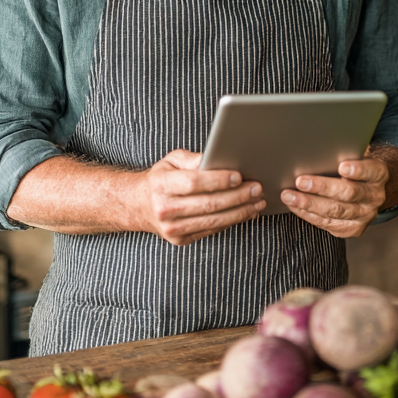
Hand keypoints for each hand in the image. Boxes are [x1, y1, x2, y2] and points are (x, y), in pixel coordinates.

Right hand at [136, 149, 265, 245]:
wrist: (139, 206)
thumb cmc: (161, 179)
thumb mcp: (171, 161)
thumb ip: (192, 159)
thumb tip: (215, 158)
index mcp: (161, 185)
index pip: (194, 182)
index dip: (218, 180)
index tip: (239, 176)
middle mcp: (165, 209)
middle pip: (208, 204)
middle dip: (237, 196)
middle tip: (257, 188)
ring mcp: (172, 228)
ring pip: (213, 221)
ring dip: (240, 212)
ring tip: (257, 202)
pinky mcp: (180, 240)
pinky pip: (211, 230)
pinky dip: (232, 222)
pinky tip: (246, 213)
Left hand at [281, 158, 388, 237]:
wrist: (368, 189)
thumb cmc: (354, 167)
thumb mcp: (356, 156)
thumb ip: (343, 155)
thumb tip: (314, 152)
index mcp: (379, 174)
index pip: (370, 171)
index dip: (357, 169)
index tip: (342, 166)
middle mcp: (375, 196)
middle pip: (349, 193)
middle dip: (322, 187)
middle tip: (300, 181)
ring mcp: (366, 215)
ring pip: (335, 211)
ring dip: (309, 204)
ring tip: (289, 196)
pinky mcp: (354, 229)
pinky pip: (328, 223)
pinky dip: (309, 214)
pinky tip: (295, 206)